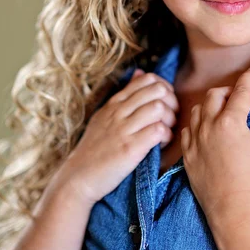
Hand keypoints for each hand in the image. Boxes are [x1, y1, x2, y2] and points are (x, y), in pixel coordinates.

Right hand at [53, 68, 178, 206]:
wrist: (77, 177)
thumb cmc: (94, 148)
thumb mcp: (104, 116)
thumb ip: (124, 96)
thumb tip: (139, 72)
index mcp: (114, 103)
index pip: (147, 79)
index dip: (163, 88)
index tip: (165, 104)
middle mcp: (118, 112)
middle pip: (157, 90)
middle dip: (171, 102)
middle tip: (170, 117)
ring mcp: (123, 129)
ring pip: (159, 108)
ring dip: (170, 120)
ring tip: (166, 131)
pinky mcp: (130, 148)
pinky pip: (158, 130)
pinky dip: (166, 136)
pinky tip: (162, 143)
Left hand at [180, 67, 249, 224]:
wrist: (235, 214)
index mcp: (231, 123)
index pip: (239, 92)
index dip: (247, 80)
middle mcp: (208, 127)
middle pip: (214, 95)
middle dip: (227, 91)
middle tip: (238, 97)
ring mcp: (194, 141)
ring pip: (197, 110)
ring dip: (210, 105)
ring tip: (222, 112)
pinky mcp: (187, 156)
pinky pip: (187, 130)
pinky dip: (196, 124)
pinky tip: (207, 131)